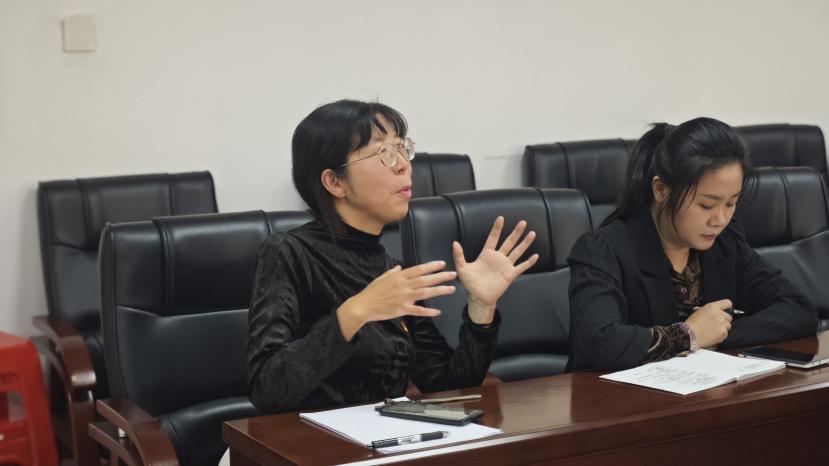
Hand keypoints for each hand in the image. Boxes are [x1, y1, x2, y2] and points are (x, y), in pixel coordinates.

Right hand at [337, 261, 456, 340]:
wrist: (363, 305)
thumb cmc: (372, 291)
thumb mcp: (382, 277)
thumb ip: (392, 272)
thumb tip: (399, 267)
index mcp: (398, 276)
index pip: (418, 269)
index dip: (431, 266)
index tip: (442, 264)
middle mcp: (403, 285)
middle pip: (425, 279)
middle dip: (440, 276)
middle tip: (453, 274)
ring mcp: (403, 297)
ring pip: (425, 293)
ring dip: (439, 291)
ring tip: (451, 289)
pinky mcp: (402, 309)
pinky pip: (417, 311)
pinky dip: (428, 312)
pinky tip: (438, 312)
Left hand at [453, 216, 538, 323]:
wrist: (478, 298)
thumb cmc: (470, 284)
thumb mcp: (462, 269)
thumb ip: (459, 256)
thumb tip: (454, 243)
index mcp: (486, 254)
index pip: (493, 238)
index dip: (497, 229)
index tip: (501, 218)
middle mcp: (498, 258)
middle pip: (509, 242)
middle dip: (516, 232)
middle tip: (522, 222)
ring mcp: (505, 266)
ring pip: (517, 252)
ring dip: (525, 243)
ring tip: (532, 233)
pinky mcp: (510, 275)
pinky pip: (521, 267)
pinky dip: (528, 262)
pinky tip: (535, 256)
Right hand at [685, 299, 733, 347]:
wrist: (689, 335)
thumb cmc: (692, 324)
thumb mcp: (700, 311)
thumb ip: (711, 310)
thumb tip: (719, 312)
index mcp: (712, 307)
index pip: (727, 303)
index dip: (727, 307)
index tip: (726, 311)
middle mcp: (719, 314)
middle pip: (729, 317)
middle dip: (724, 321)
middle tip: (715, 324)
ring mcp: (722, 323)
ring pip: (728, 326)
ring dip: (722, 328)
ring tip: (712, 330)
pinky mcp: (723, 332)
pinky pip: (726, 333)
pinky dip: (721, 335)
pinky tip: (712, 335)